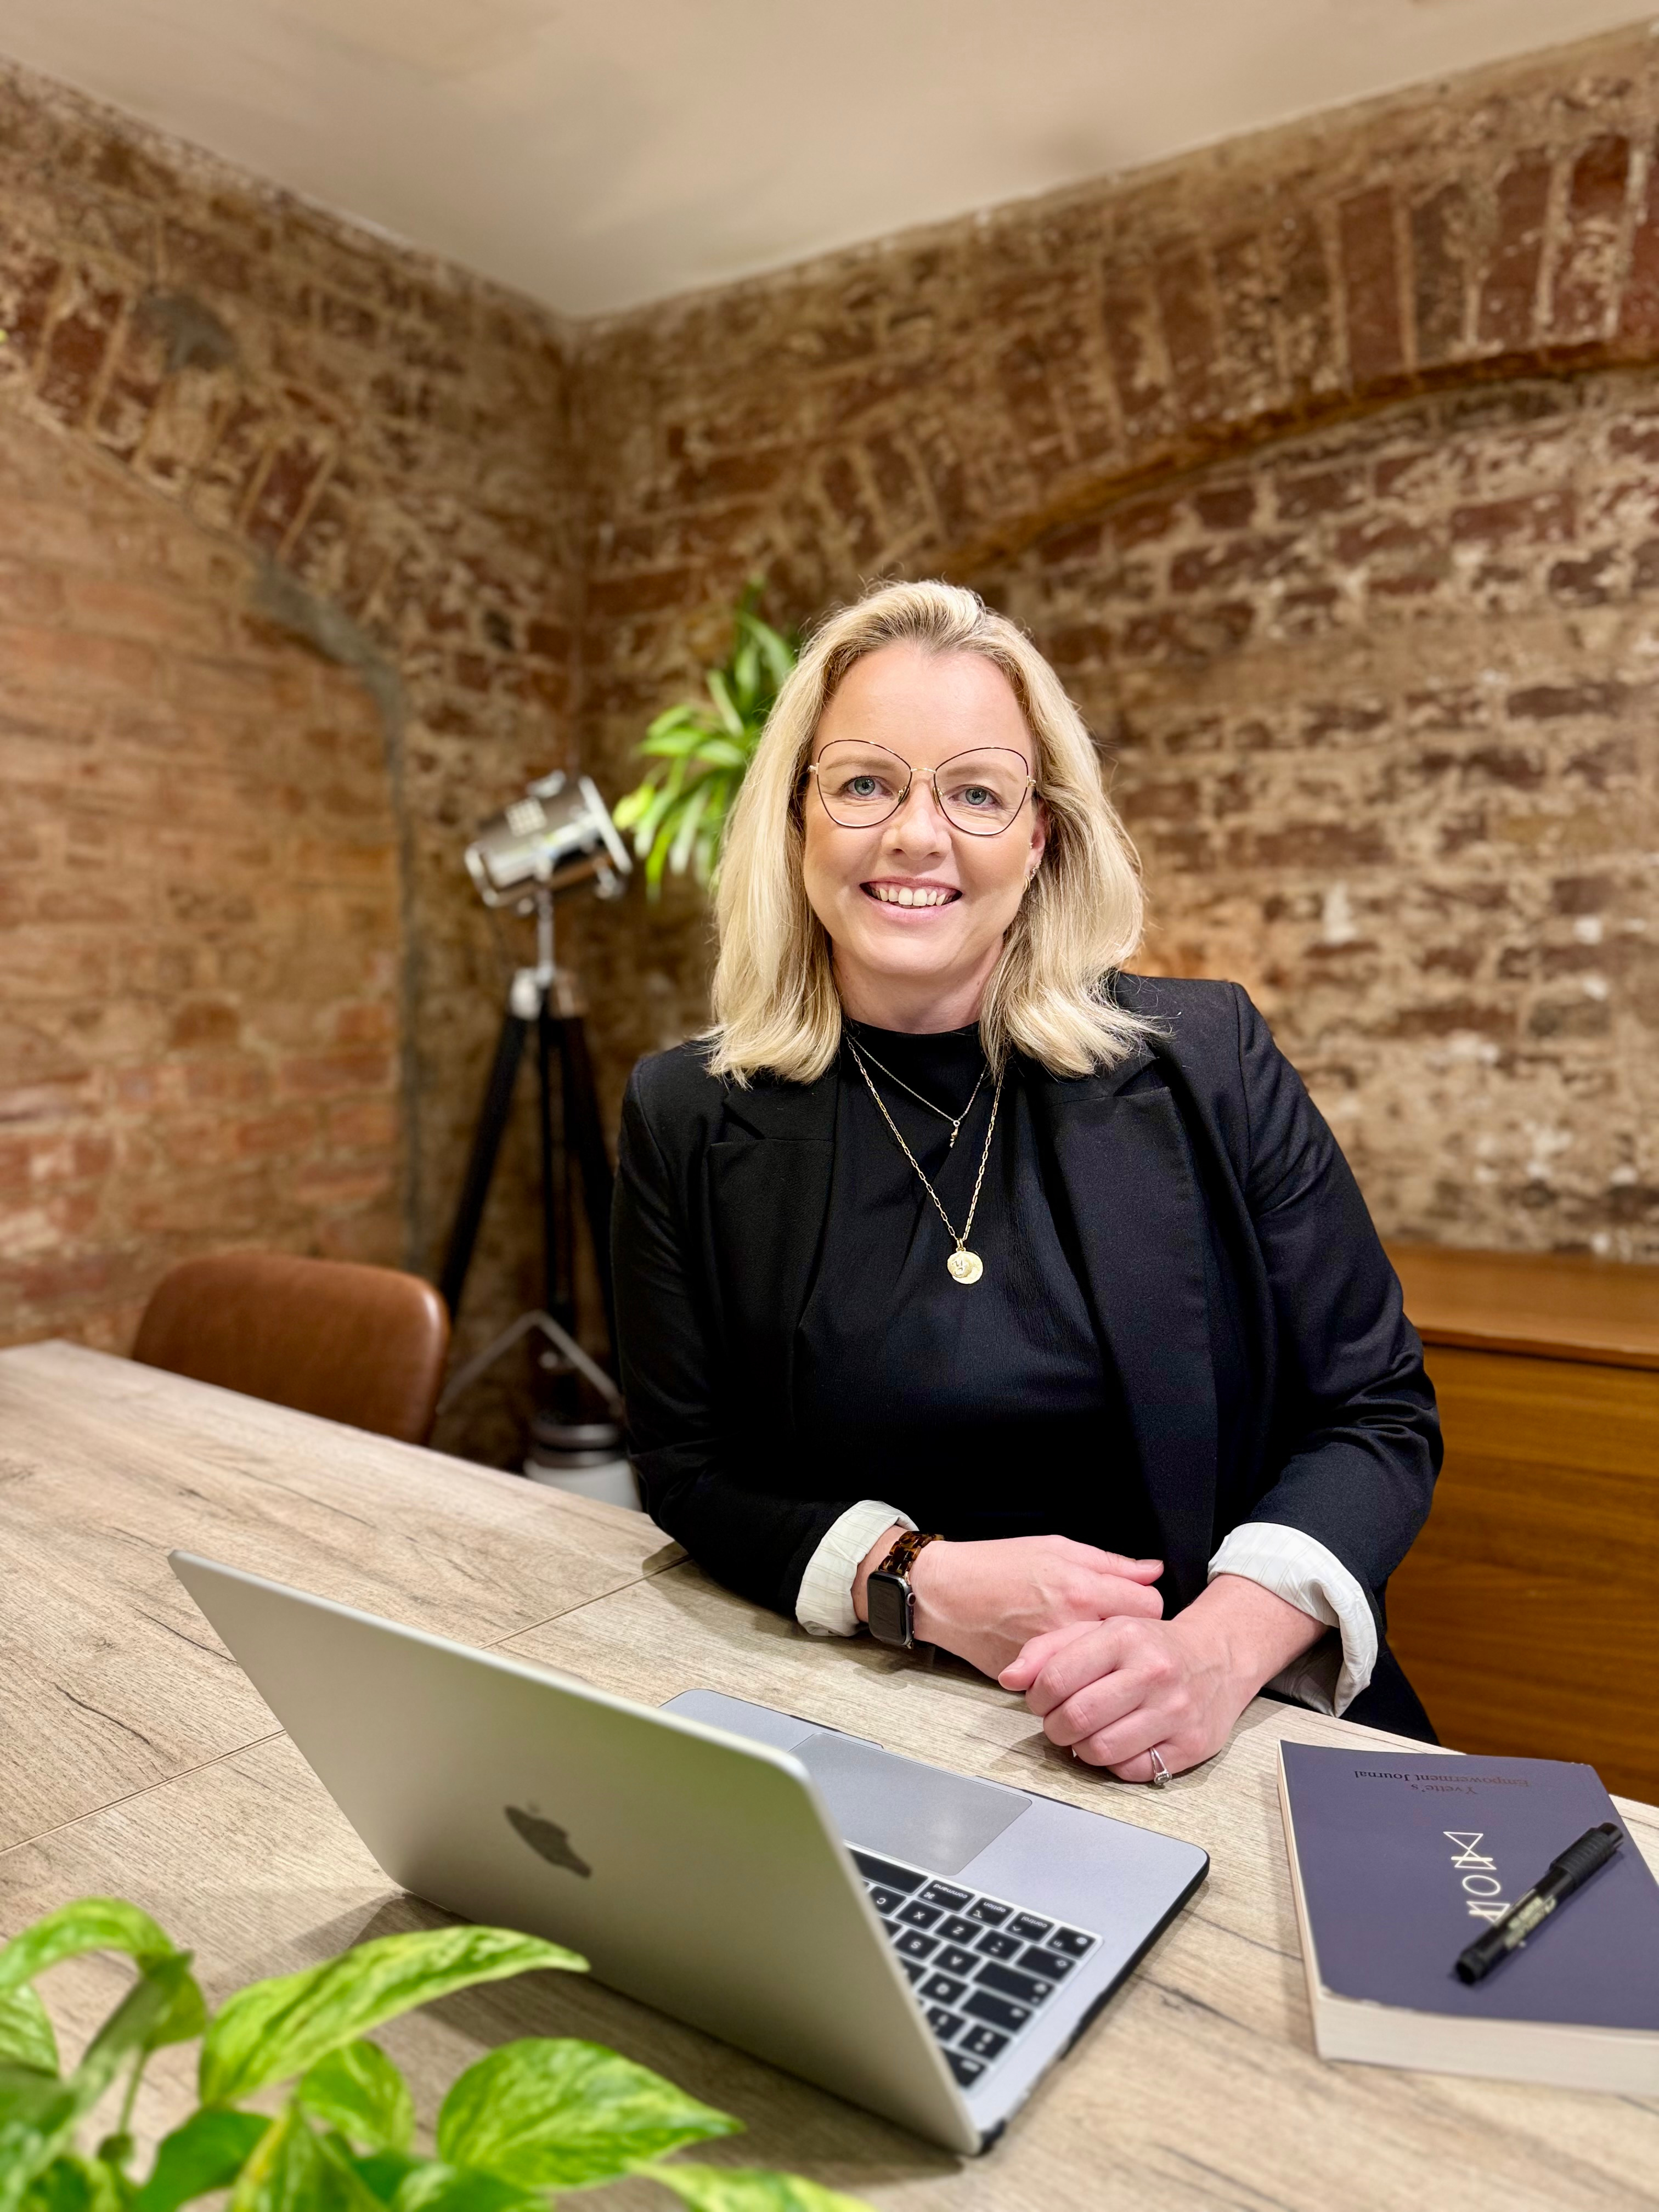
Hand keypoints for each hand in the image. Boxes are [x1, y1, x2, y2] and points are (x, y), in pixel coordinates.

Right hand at [855, 1531, 1163, 1679]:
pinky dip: (1074, 1671)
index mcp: (1079, 1588)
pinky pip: (1073, 1680)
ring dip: (1103, 1656)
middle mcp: (1071, 1626)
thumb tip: (1152, 1570)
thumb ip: (1110, 1562)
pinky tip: (1063, 1655)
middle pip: (1133, 1642)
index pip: (1149, 1605)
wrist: (944, 1595)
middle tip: (1112, 1622)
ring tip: (1088, 1640)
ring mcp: (1055, 1658)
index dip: (1144, 1602)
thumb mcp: (1055, 1547)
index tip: (1132, 1600)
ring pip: (1104, 1665)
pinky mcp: (1037, 1679)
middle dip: (1129, 1634)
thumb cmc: (995, 1564)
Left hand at [1000, 1573, 1326, 1780]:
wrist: (1218, 1657)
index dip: (1036, 1697)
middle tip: (1059, 1722)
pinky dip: (1115, 1764)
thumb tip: (1010, 1678)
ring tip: (1085, 1734)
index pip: (1056, 1677)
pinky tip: (1116, 1744)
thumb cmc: (1147, 1645)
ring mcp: (1175, 1711)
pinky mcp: (1191, 1745)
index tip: (1040, 1700)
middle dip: (1054, 1727)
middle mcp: (1153, 1673)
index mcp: (1124, 1637)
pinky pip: (1132, 1770)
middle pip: (1076, 1718)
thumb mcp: (1099, 1630)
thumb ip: (1048, 1649)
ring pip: (1101, 1751)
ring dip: (1081, 1749)